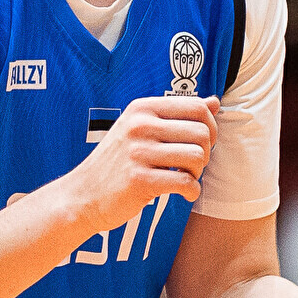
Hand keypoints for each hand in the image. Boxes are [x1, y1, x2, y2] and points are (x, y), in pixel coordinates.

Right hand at [61, 95, 216, 240]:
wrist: (82, 195)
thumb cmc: (117, 162)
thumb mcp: (141, 128)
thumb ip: (178, 114)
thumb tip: (214, 102)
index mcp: (142, 108)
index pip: (197, 108)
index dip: (210, 128)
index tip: (201, 144)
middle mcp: (140, 125)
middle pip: (202, 133)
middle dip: (205, 153)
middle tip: (190, 166)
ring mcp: (138, 152)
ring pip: (197, 157)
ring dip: (197, 173)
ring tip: (183, 178)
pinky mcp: (139, 180)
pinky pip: (186, 183)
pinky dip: (191, 192)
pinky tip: (181, 194)